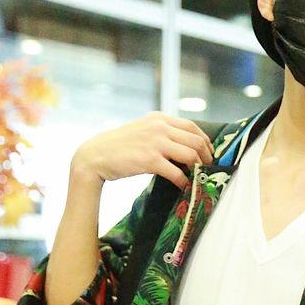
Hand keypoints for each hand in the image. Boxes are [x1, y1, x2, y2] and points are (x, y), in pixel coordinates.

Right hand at [70, 111, 214, 191]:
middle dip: (206, 156)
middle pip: (195, 140)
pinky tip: (183, 186)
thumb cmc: (119, 146)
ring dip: (198, 168)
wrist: (96, 155)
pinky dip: (184, 181)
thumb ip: (161, 133)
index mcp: (159, 118)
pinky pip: (177, 172)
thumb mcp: (142, 130)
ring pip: (190, 154)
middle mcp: (159, 127)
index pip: (192, 126)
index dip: (205, 140)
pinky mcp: (150, 160)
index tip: (209, 153)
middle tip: (208, 168)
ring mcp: (155, 142)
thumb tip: (182, 145)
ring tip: (198, 177)